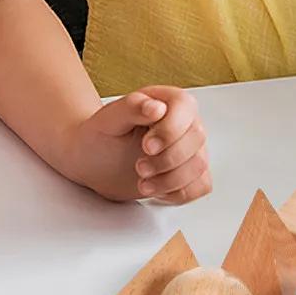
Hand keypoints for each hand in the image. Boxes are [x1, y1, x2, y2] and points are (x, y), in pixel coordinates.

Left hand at [73, 87, 209, 203]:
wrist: (95, 162)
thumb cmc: (101, 137)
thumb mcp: (108, 120)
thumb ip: (131, 108)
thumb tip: (156, 106)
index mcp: (167, 101)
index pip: (185, 109)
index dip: (170, 131)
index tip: (147, 147)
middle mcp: (184, 122)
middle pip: (196, 140)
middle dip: (166, 160)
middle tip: (139, 168)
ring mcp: (189, 149)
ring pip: (199, 166)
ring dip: (170, 180)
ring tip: (143, 183)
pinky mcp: (189, 173)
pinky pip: (200, 185)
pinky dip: (179, 193)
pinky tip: (157, 189)